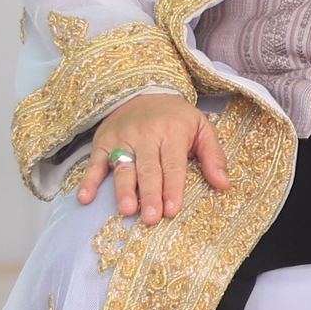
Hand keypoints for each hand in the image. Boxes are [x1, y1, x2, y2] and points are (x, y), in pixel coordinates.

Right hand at [78, 92, 225, 222]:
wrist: (144, 91)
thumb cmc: (177, 118)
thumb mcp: (202, 128)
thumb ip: (214, 156)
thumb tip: (224, 184)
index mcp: (173, 132)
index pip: (173, 164)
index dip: (172, 188)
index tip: (172, 210)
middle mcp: (146, 135)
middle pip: (148, 169)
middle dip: (149, 195)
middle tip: (151, 218)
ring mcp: (122, 138)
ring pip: (123, 167)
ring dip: (123, 190)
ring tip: (127, 210)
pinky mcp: (103, 141)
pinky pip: (94, 162)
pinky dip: (89, 180)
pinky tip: (85, 198)